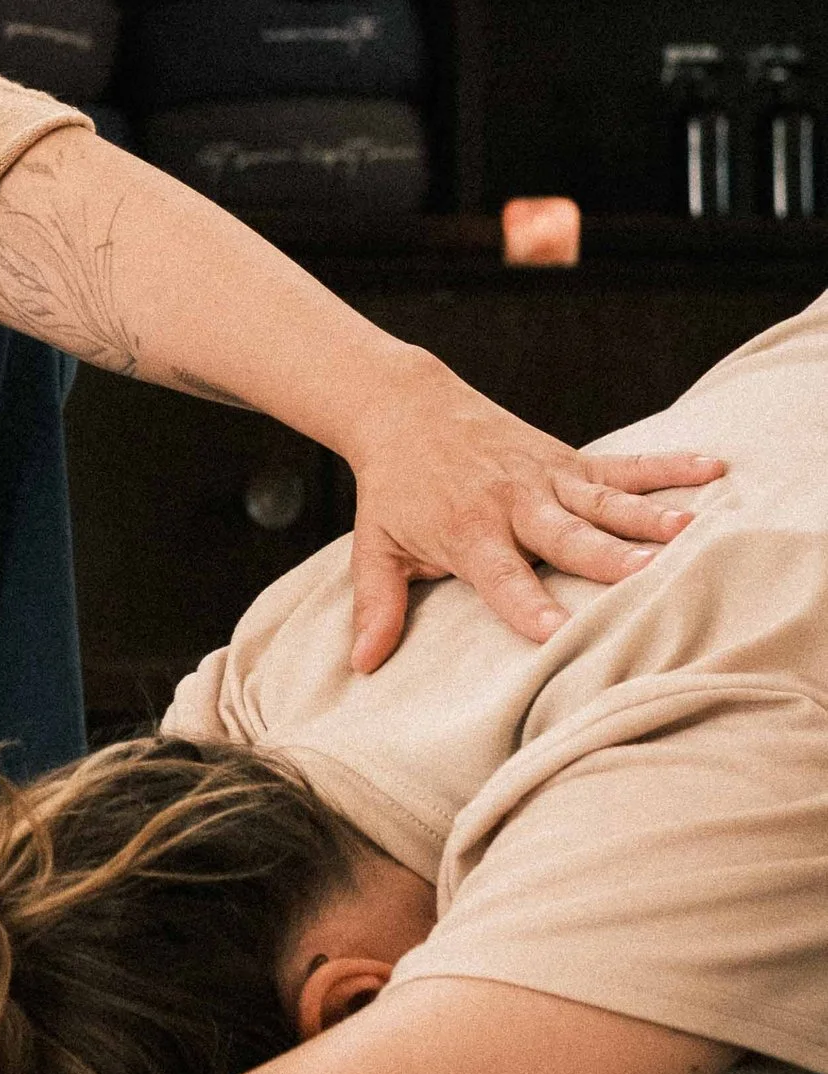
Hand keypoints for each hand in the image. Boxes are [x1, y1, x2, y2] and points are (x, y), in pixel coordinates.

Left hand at [342, 351, 723, 671]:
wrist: (406, 408)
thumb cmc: (394, 489)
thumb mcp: (374, 546)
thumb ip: (377, 605)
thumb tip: (361, 664)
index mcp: (468, 533)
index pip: (502, 577)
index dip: (529, 606)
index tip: (558, 635)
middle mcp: (513, 504)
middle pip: (566, 537)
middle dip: (605, 558)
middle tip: (646, 577)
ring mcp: (547, 478)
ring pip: (605, 501)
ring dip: (647, 516)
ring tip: (690, 529)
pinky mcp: (568, 460)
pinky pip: (625, 467)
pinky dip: (668, 468)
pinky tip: (712, 469)